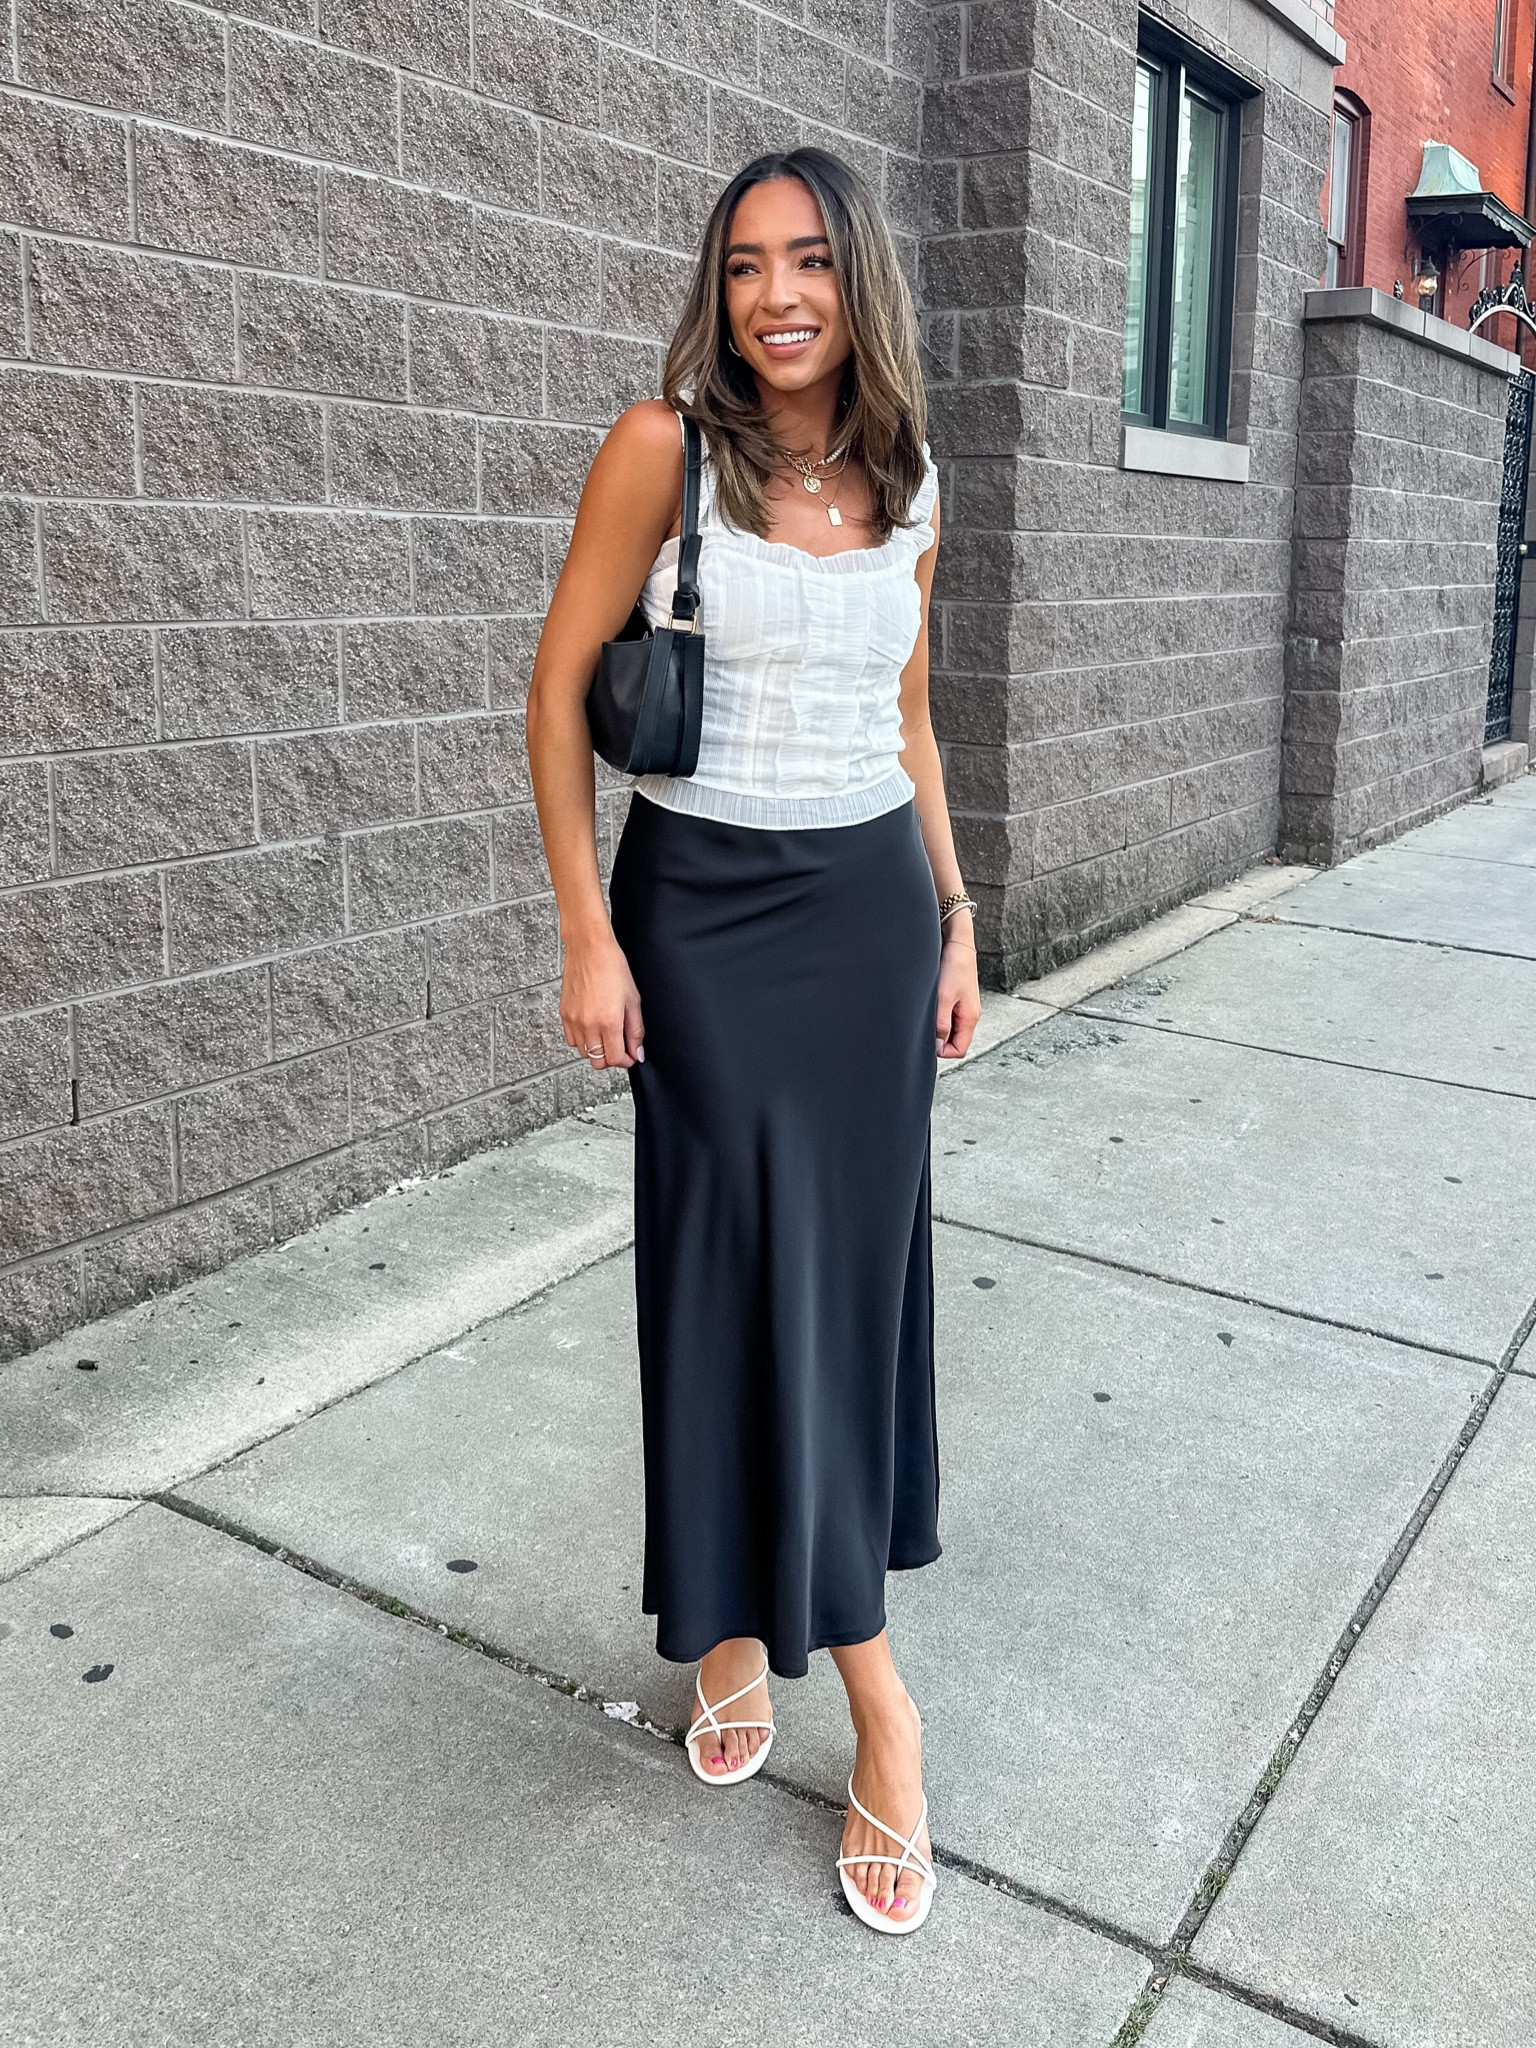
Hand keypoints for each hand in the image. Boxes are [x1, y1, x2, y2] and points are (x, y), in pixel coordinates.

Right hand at [561, 930, 644, 1070]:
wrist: (589, 948)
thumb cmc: (612, 967)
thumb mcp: (633, 1000)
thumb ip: (635, 1031)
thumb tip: (637, 1052)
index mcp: (608, 1022)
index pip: (616, 1059)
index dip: (626, 1061)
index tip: (631, 1055)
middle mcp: (588, 1024)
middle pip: (598, 1062)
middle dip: (611, 1058)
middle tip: (619, 1045)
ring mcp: (573, 1021)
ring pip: (584, 1053)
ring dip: (597, 1049)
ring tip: (606, 1033)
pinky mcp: (564, 1014)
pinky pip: (572, 1040)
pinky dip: (583, 1040)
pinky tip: (592, 1026)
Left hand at [935, 930, 979, 1060]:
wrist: (957, 942)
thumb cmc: (954, 966)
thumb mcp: (944, 998)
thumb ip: (941, 1024)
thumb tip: (938, 1047)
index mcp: (970, 1017)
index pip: (959, 1049)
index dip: (943, 1051)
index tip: (927, 1041)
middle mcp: (968, 1014)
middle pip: (954, 1040)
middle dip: (938, 1039)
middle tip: (922, 1026)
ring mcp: (963, 1006)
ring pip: (949, 1027)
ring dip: (936, 1025)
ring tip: (925, 1012)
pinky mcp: (956, 997)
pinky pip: (946, 1015)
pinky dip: (936, 1014)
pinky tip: (928, 1004)